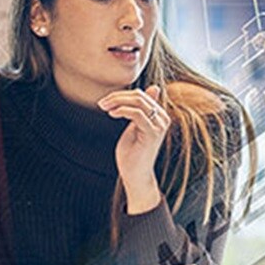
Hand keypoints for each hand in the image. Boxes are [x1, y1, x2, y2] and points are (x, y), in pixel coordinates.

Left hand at [98, 86, 167, 213]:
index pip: (141, 95)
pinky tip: (112, 114)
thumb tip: (153, 88)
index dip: (121, 95)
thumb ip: (139, 110)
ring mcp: (159, 126)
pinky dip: (122, 110)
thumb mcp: (134, 127)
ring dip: (117, 102)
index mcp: (159, 115)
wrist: (135, 175)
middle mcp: (162, 119)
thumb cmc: (132, 153)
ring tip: (104, 108)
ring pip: (138, 101)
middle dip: (117, 97)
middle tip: (102, 104)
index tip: (105, 102)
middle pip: (139, 96)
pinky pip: (137, 114)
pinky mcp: (153, 133)